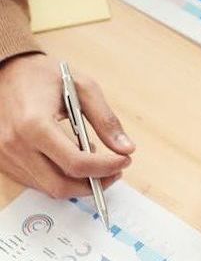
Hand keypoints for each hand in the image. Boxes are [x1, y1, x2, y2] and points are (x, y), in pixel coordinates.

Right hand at [0, 54, 134, 197]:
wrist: (4, 71)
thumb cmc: (43, 75)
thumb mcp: (83, 88)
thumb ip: (106, 120)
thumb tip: (127, 149)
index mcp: (34, 124)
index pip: (75, 163)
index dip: (106, 167)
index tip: (125, 161)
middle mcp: (15, 145)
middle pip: (61, 186)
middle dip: (95, 184)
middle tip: (115, 170)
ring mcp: (6, 157)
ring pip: (50, 189)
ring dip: (79, 184)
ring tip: (97, 163)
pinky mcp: (3, 162)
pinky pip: (37, 182)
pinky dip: (61, 179)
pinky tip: (73, 161)